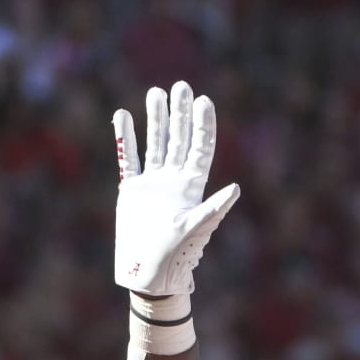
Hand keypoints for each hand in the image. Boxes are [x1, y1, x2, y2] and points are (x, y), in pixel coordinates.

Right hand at [111, 81, 240, 295]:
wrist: (149, 274)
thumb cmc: (178, 256)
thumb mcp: (198, 230)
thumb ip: (214, 208)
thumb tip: (236, 189)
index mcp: (193, 187)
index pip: (200, 149)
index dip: (203, 125)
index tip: (204, 101)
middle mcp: (174, 180)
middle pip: (178, 139)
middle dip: (180, 113)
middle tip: (181, 86)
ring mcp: (153, 183)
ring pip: (155, 143)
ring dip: (155, 119)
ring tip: (156, 92)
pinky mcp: (132, 190)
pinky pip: (129, 158)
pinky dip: (126, 138)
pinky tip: (123, 115)